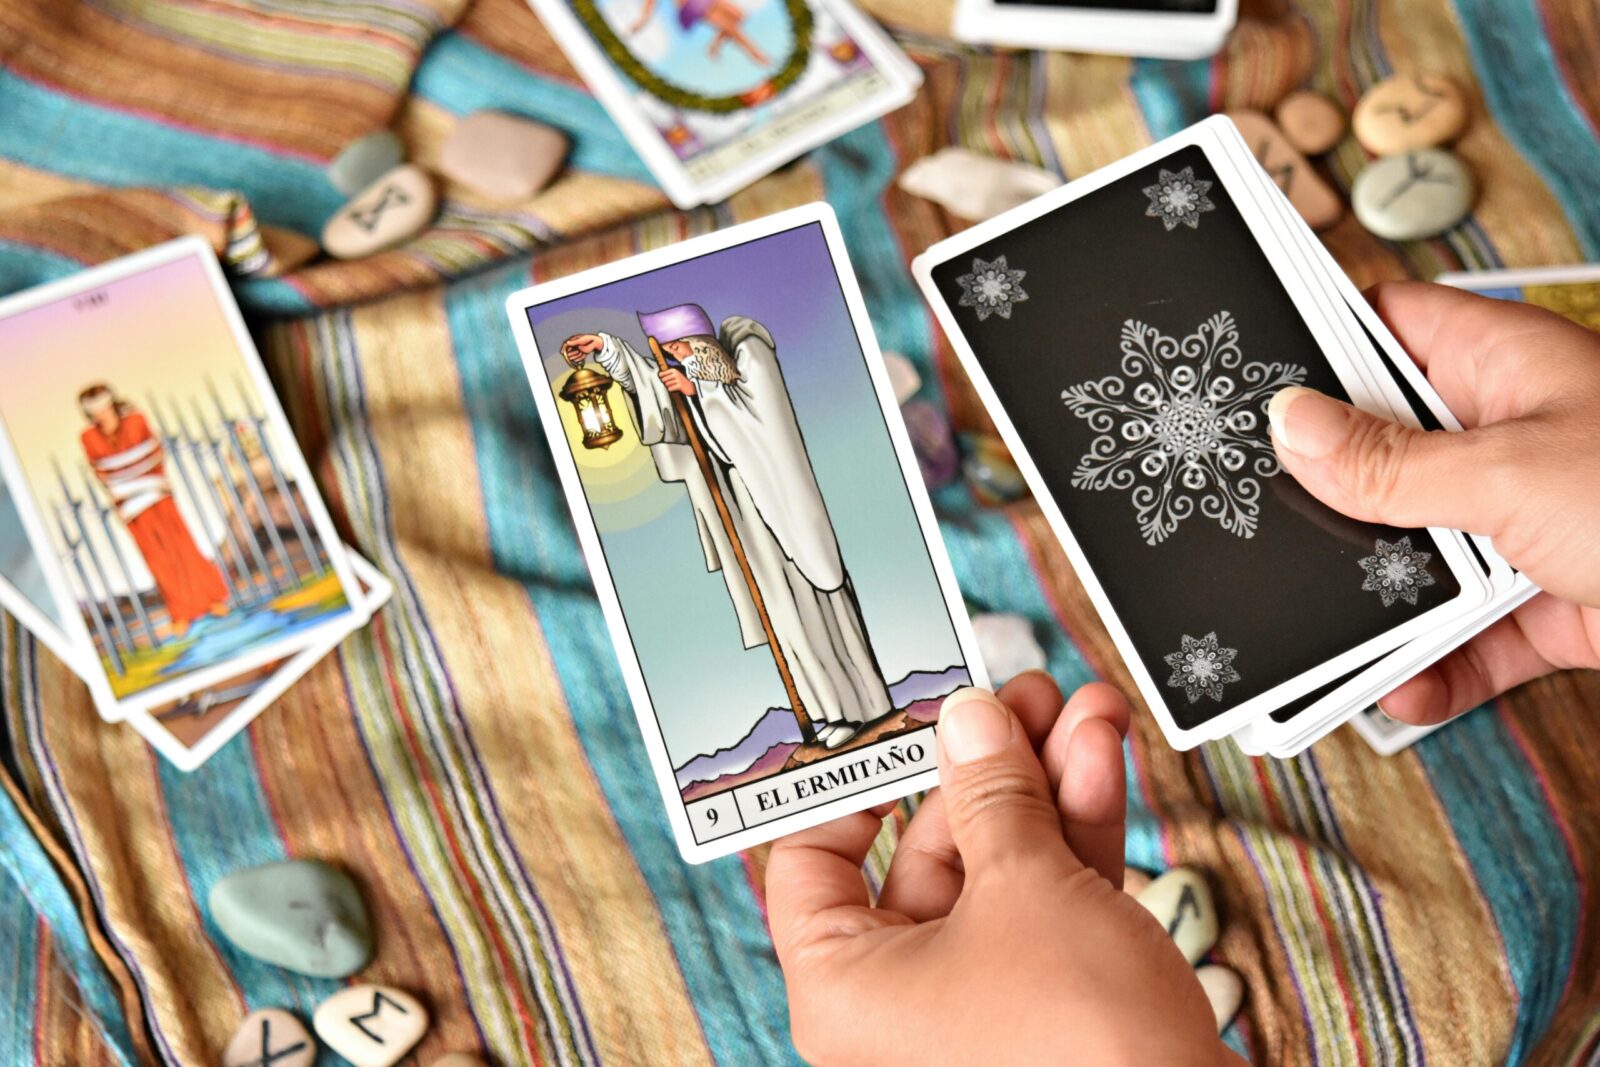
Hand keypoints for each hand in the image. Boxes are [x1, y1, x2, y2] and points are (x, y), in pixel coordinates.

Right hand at [562, 333, 602, 366]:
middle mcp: (575, 346)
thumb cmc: (587, 339)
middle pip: (570, 352)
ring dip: (575, 356)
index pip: (566, 345)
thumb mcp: (580, 341)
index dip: (563, 349)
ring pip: (574, 355)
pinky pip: (579, 358)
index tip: (561, 353)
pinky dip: (579, 359)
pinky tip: (580, 358)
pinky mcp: (582, 353)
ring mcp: (579, 350)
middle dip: (570, 354)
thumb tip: (567, 343)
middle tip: (569, 356)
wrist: (595, 342)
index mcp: (573, 341)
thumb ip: (574, 342)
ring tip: (577, 354)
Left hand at [658, 367, 696, 395]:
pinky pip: (670, 388)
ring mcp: (678, 379)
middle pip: (664, 379)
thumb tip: (659, 374)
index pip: (663, 373)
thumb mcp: (676, 375)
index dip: (661, 376)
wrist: (692, 386)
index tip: (660, 377)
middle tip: (670, 383)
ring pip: (667, 384)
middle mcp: (676, 374)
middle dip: (665, 382)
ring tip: (674, 386)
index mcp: (675, 370)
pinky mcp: (680, 385)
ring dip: (669, 386)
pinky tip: (674, 389)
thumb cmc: (682, 381)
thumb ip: (668, 374)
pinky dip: (671, 389)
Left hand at [767, 675, 1238, 1065]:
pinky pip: (1047, 899)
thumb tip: (971, 724)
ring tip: (1073, 707)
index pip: (811, 864)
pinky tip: (1097, 755)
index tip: (889, 727)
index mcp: (848, 986)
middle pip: (927, 850)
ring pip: (1001, 865)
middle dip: (984, 764)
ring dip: (1042, 782)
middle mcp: (903, 1000)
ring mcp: (980, 1002)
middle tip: (1014, 698)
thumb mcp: (1025, 888)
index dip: (849, 786)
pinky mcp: (1050, 1003)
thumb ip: (992, 792)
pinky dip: (1074, 830)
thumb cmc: (1082, 1049)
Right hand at [1266, 281, 1599, 724]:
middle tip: (1247, 518)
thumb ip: (1390, 461)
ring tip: (1316, 634)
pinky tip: (1406, 690)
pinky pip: (1463, 634)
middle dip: (1324, 498)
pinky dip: (1433, 669)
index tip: (1233, 377)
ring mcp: (1522, 523)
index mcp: (1499, 367)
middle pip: (1379, 454)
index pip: (1381, 326)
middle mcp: (1504, 438)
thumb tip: (1291, 425)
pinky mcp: (1542, 604)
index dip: (1310, 342)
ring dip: (1372, 601)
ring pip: (1413, 554)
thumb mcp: (1509, 474)